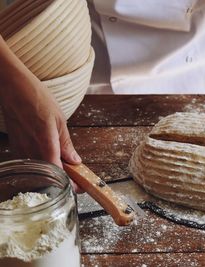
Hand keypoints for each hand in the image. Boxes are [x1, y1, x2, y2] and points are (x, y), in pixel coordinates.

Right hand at [0, 71, 82, 191]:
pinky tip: (50, 160)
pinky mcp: (16, 147)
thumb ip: (66, 144)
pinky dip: (43, 165)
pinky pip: (31, 162)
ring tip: (67, 170)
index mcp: (45, 143)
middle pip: (49, 175)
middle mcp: (31, 150)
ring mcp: (21, 150)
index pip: (58, 173)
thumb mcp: (59, 120)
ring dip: (53, 173)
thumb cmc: (37, 99)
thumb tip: (75, 161)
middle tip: (77, 180)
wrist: (12, 88)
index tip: (80, 187)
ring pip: (40, 170)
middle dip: (64, 180)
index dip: (70, 183)